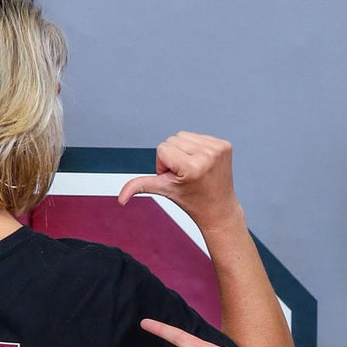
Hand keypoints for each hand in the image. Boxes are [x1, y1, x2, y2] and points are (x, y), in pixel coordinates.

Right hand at [118, 133, 241, 234]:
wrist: (219, 209)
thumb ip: (139, 187)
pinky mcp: (225, 145)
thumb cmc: (192, 202)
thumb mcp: (164, 191)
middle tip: (185, 175)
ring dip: (184, 151)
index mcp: (192, 167)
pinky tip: (202, 164)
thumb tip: (121, 198)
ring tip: (193, 169)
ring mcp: (218, 149)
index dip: (164, 165)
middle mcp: (207, 155)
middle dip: (173, 157)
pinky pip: (198, 136)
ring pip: (184, 136)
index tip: (176, 178)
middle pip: (173, 140)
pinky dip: (196, 148)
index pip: (163, 148)